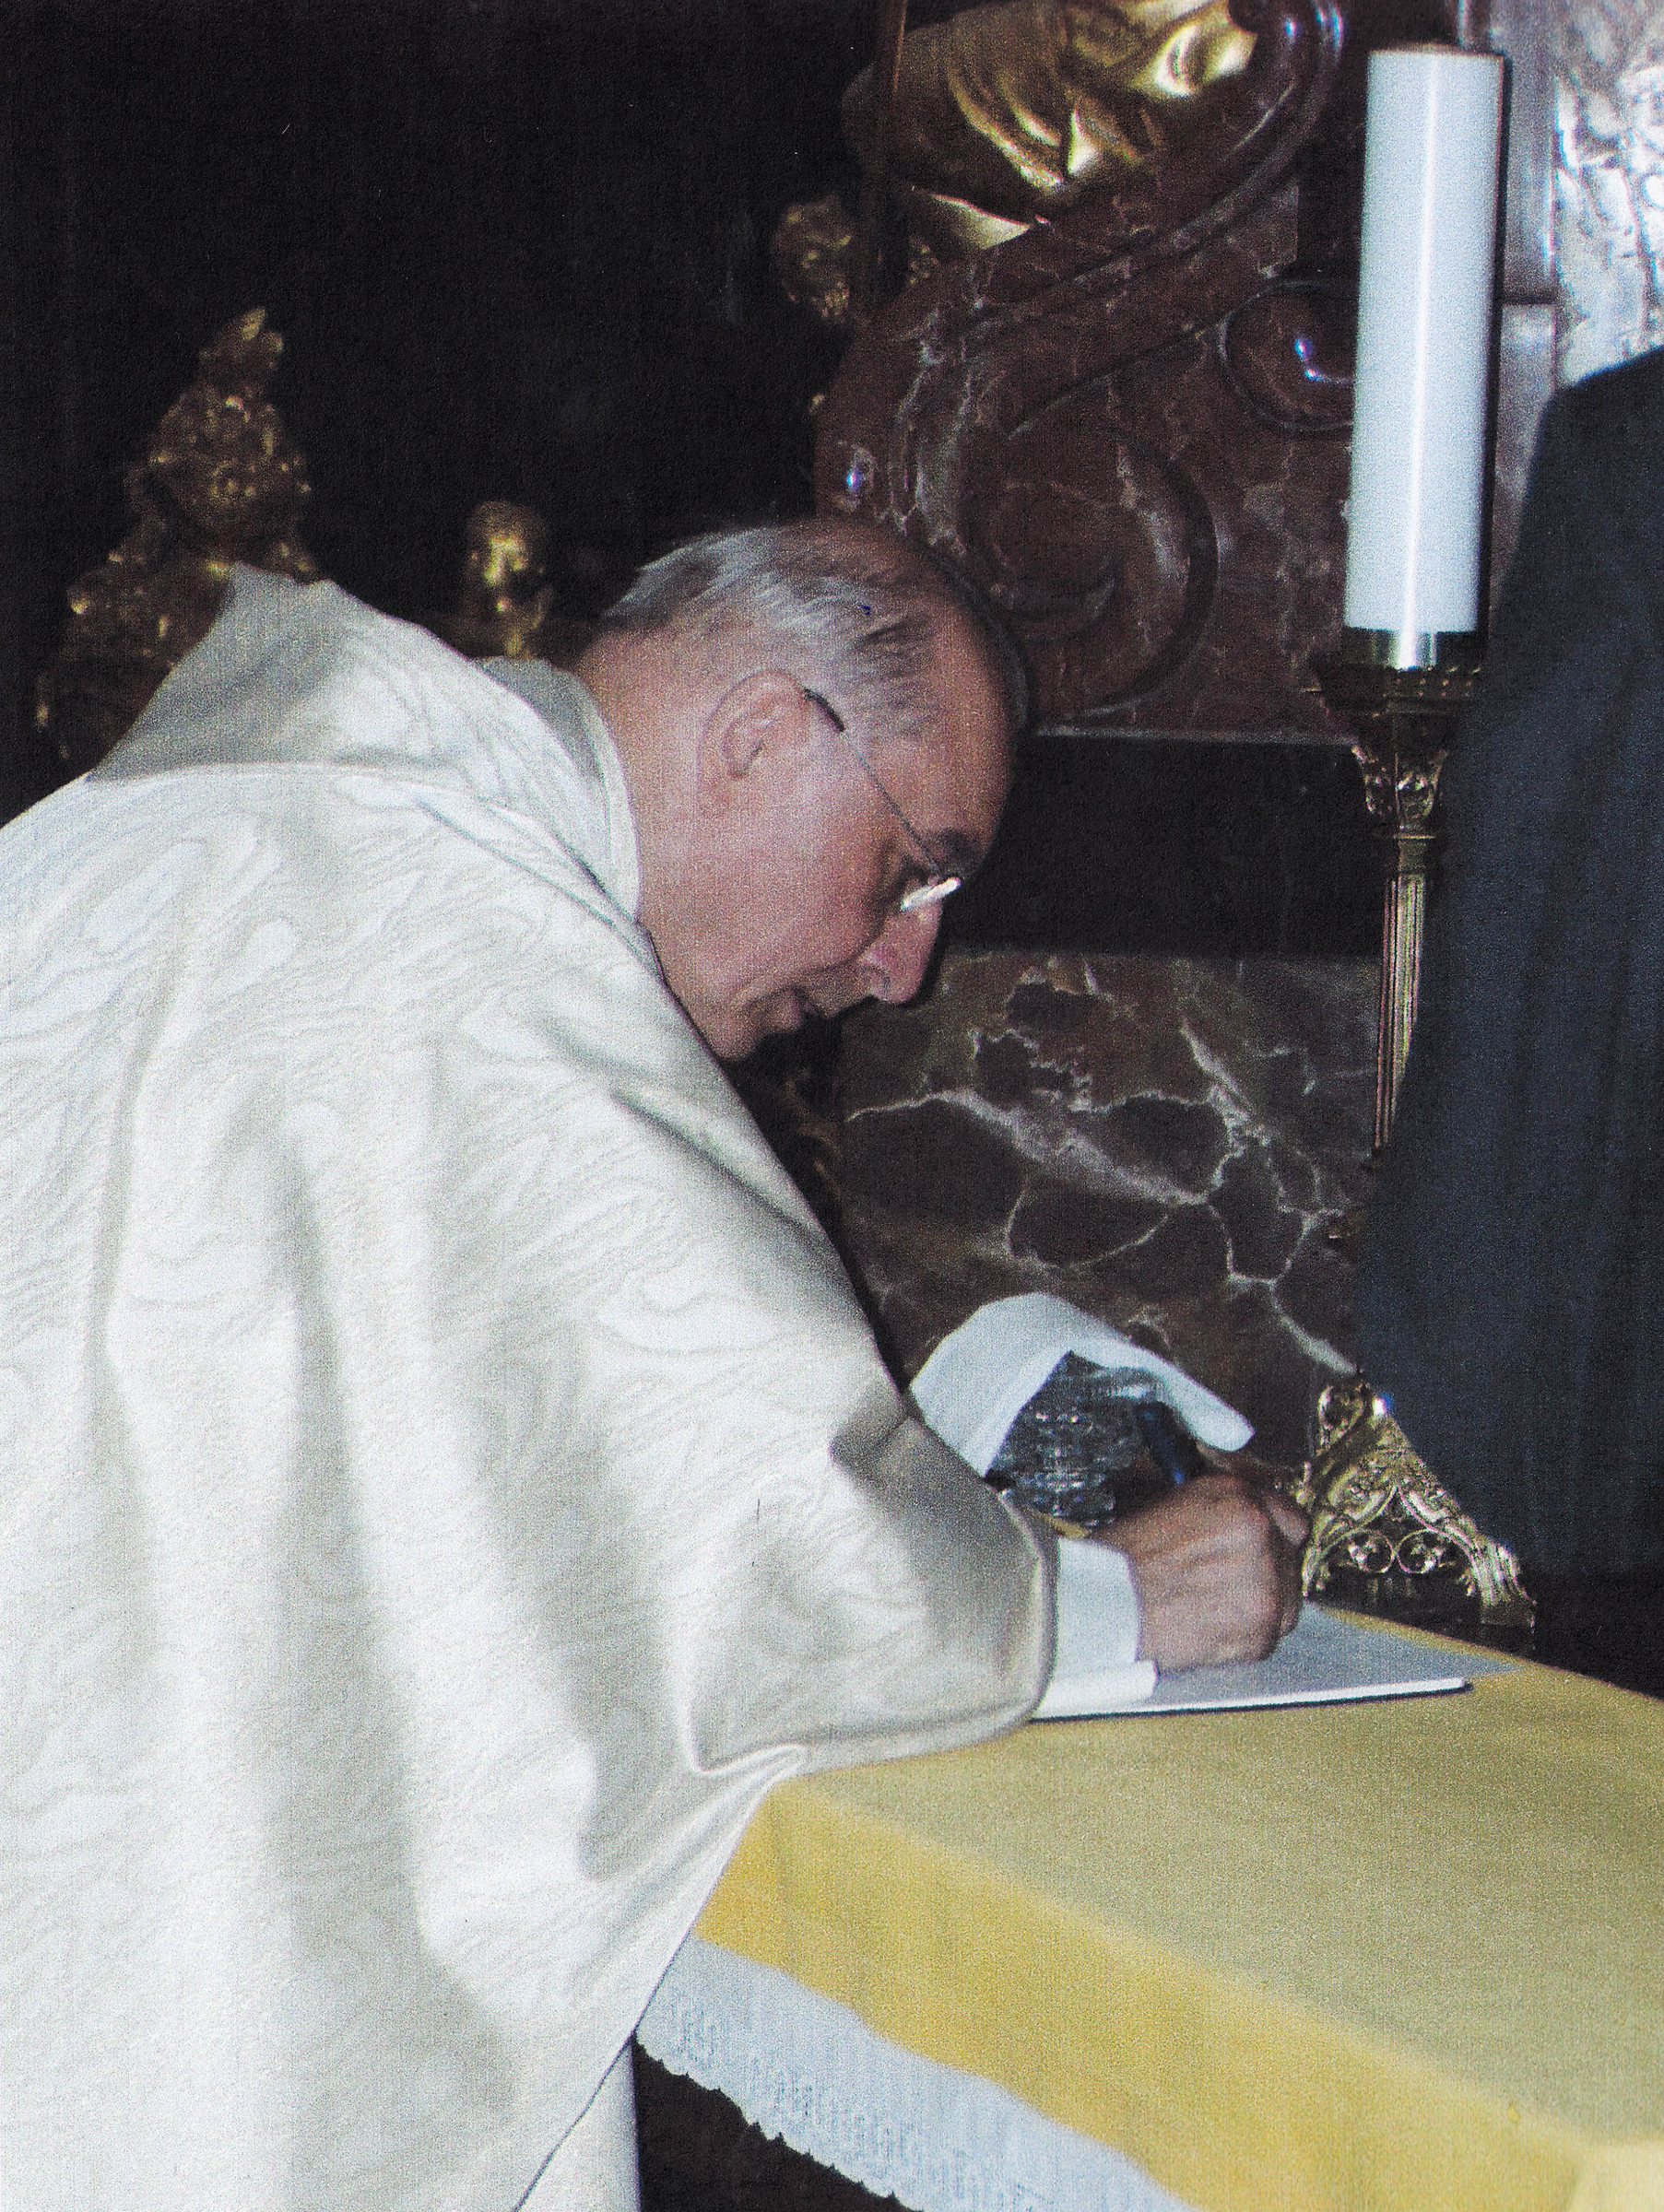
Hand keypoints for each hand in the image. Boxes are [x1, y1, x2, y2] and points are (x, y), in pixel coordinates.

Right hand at [1101, 1474, 1307, 1671]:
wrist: (1108, 1604)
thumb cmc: (1126, 1558)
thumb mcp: (1174, 1504)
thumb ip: (1222, 1507)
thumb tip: (1243, 1515)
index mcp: (1239, 1500)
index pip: (1291, 1517)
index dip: (1273, 1533)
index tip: (1264, 1544)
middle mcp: (1262, 1538)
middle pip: (1291, 1558)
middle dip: (1267, 1568)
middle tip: (1231, 1578)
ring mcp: (1267, 1588)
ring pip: (1288, 1600)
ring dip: (1263, 1603)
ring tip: (1220, 1605)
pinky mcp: (1261, 1634)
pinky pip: (1270, 1635)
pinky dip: (1247, 1635)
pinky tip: (1214, 1625)